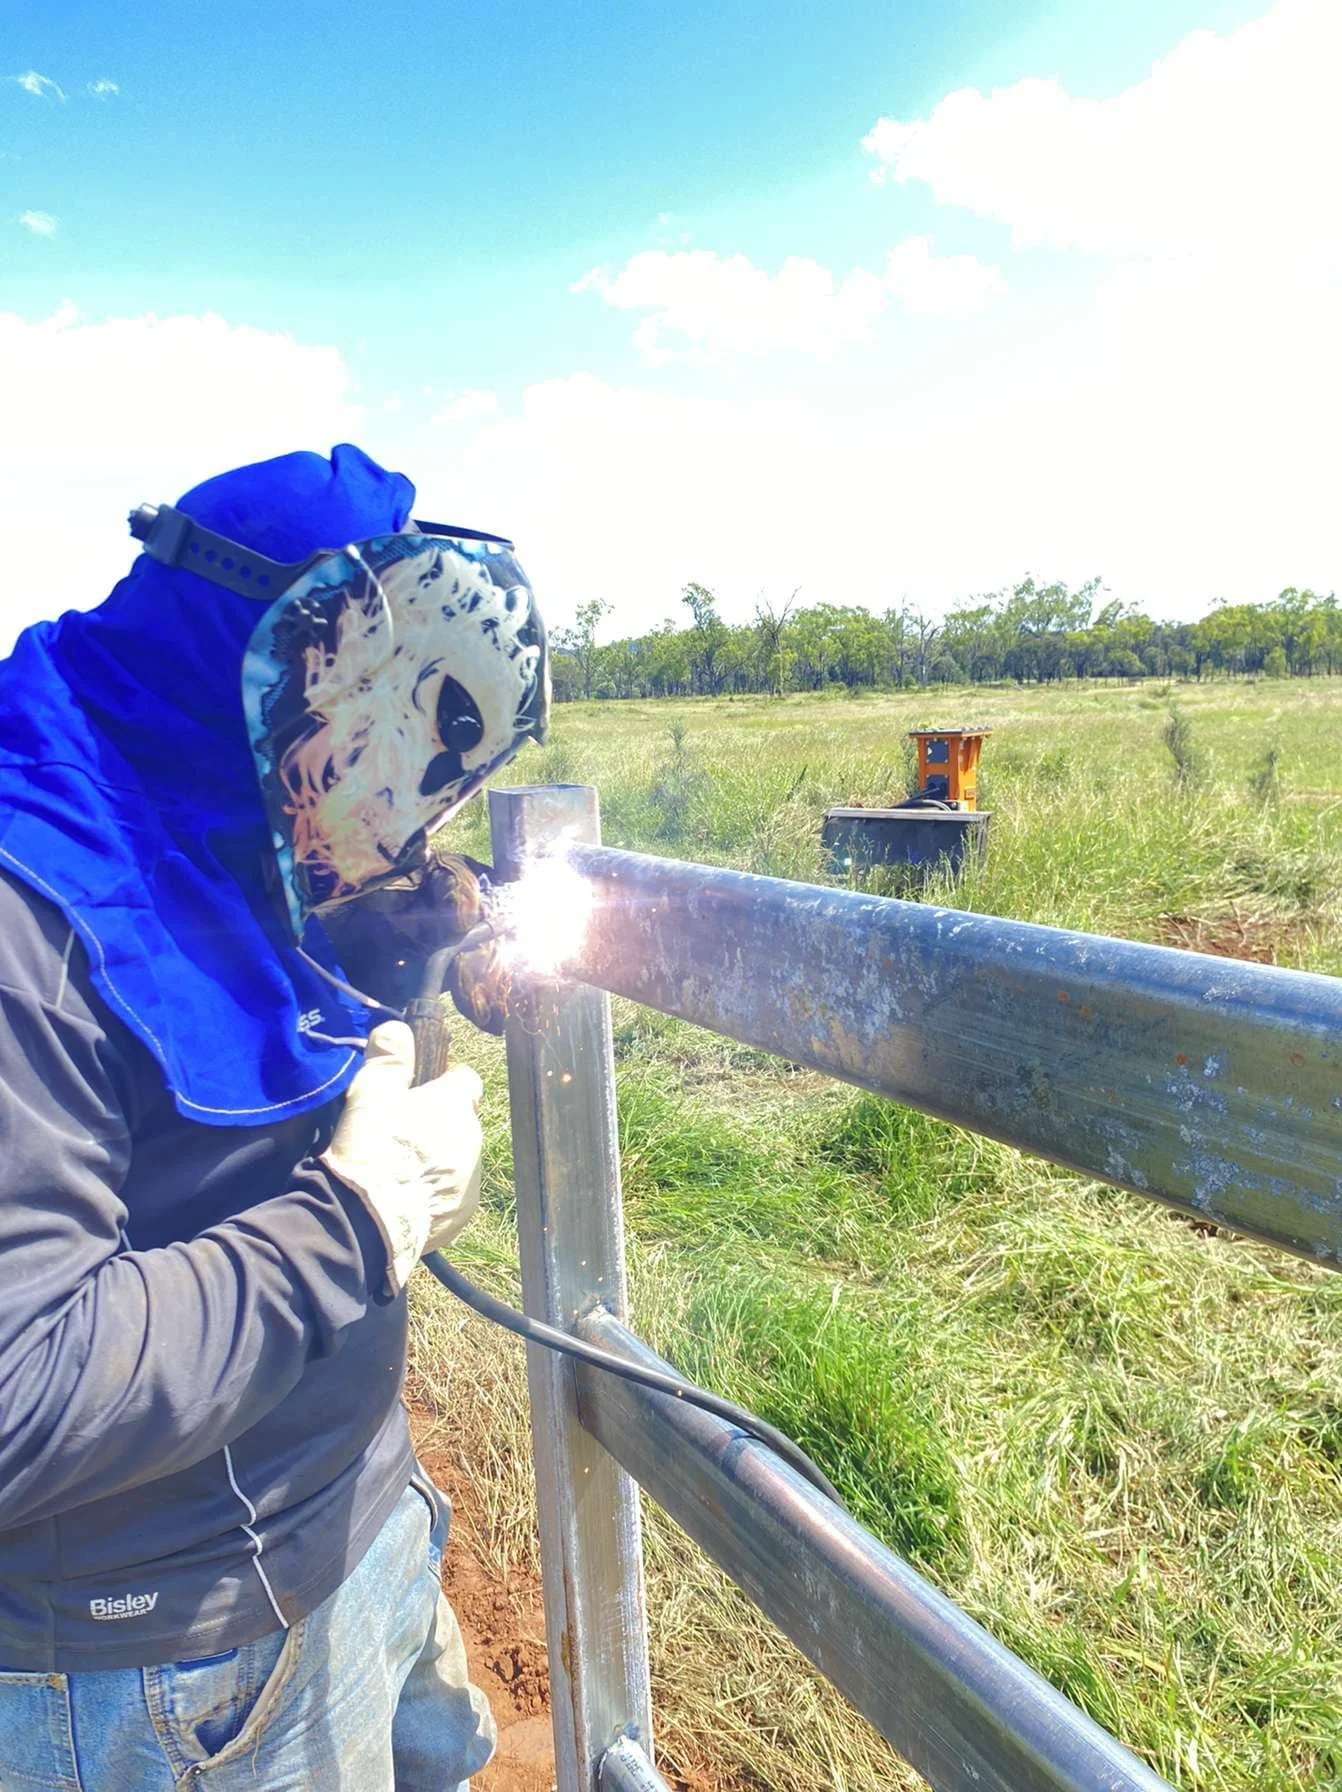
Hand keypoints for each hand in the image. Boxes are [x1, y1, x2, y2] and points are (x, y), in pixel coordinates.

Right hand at [320, 1022, 483, 1295]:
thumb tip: (398, 1029)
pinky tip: (406, 1197)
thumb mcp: (371, 1092)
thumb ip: (388, 1056)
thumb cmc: (372, 1149)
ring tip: (400, 1169)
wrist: (368, 1221)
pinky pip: (453, 1194)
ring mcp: (471, 1180)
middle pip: (461, 1122)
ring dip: (438, 1159)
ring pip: (459, 1159)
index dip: (445, 1081)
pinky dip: (435, 1192)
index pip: (466, 1079)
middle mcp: (472, 1139)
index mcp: (455, 1105)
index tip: (422, 1089)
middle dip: (439, 1124)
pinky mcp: (462, 1214)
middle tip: (401, 1132)